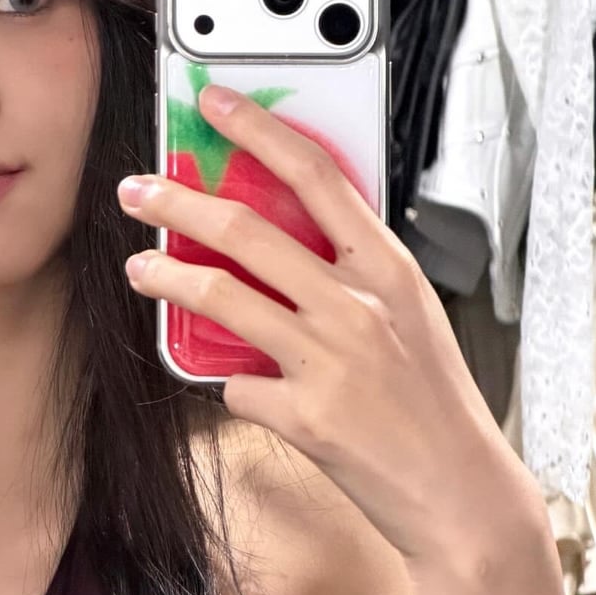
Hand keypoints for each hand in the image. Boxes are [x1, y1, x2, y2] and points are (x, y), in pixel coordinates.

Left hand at [117, 83, 535, 561]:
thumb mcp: (408, 317)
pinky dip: (231, 385)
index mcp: (387, 269)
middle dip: (178, 201)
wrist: (457, 489)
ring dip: (167, 276)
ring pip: (220, 296)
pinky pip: (236, 386)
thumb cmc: (431, 401)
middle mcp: (357, 306)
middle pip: (248, 230)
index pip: (317, 175)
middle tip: (138, 190)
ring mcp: (329, 360)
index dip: (259, 130)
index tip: (215, 105)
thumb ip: (351, 276)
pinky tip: (241, 389)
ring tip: (140, 269)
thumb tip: (279, 244)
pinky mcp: (304, 416)